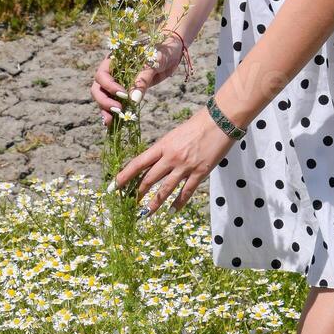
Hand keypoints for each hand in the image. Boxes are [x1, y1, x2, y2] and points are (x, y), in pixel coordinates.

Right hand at [89, 36, 186, 128]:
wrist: (173, 50)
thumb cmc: (162, 49)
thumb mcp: (153, 61)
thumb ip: (143, 78)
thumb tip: (133, 100)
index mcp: (115, 59)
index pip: (102, 74)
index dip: (109, 86)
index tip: (123, 94)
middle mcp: (114, 71)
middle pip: (99, 88)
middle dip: (104, 101)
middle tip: (117, 110)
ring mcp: (120, 82)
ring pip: (105, 97)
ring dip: (106, 110)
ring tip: (110, 123)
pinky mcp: (129, 91)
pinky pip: (118, 102)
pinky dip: (116, 112)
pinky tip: (116, 122)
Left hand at [110, 106, 236, 213]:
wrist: (220, 120)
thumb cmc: (198, 124)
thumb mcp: (175, 134)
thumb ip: (165, 149)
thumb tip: (156, 163)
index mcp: (163, 145)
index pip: (138, 163)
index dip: (124, 176)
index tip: (114, 186)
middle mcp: (171, 157)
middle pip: (149, 179)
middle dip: (138, 193)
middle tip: (131, 204)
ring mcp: (185, 166)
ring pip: (165, 189)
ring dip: (154, 203)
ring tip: (146, 213)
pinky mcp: (200, 173)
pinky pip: (186, 192)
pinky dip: (178, 203)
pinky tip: (172, 211)